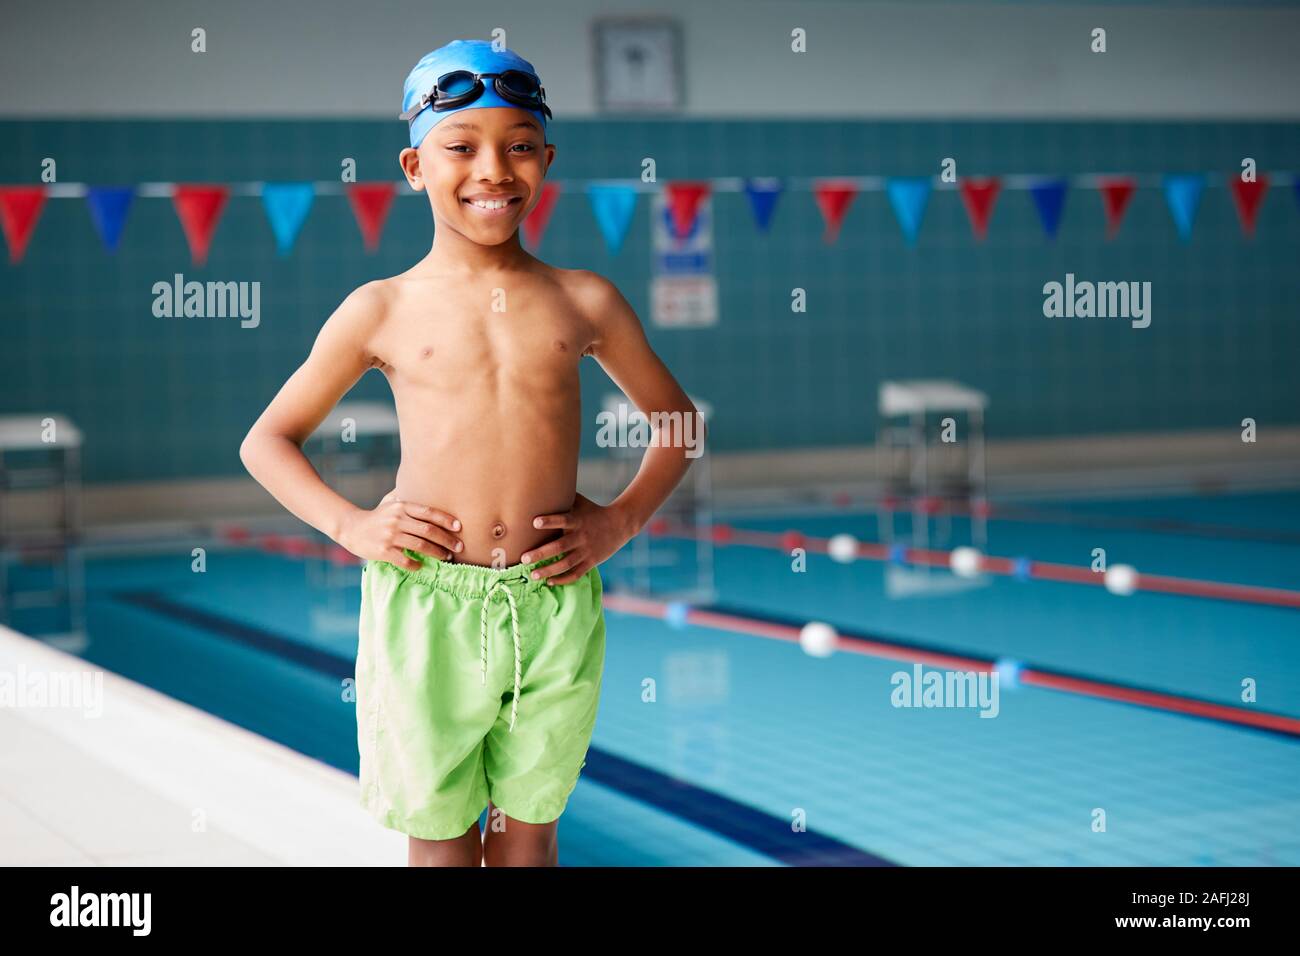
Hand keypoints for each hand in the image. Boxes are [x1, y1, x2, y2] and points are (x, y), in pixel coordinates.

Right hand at [338, 490, 462, 569]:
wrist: (352, 529)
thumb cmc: (377, 516)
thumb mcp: (390, 502)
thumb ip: (406, 494)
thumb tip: (426, 482)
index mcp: (401, 507)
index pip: (428, 512)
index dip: (446, 520)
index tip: (459, 527)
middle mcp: (397, 520)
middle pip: (428, 530)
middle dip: (447, 540)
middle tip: (459, 547)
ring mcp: (390, 536)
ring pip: (420, 545)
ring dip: (437, 553)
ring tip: (447, 557)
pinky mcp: (383, 551)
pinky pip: (404, 559)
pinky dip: (416, 564)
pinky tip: (422, 566)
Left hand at [520, 493, 632, 584]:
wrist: (620, 524)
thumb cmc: (594, 511)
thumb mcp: (580, 502)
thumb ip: (563, 497)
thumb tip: (543, 485)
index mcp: (578, 521)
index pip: (563, 520)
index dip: (549, 521)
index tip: (534, 522)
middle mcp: (581, 537)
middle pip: (559, 547)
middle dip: (541, 554)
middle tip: (524, 558)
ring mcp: (586, 551)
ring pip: (566, 564)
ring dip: (548, 571)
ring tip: (533, 575)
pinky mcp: (591, 562)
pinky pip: (576, 573)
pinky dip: (563, 579)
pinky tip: (549, 581)